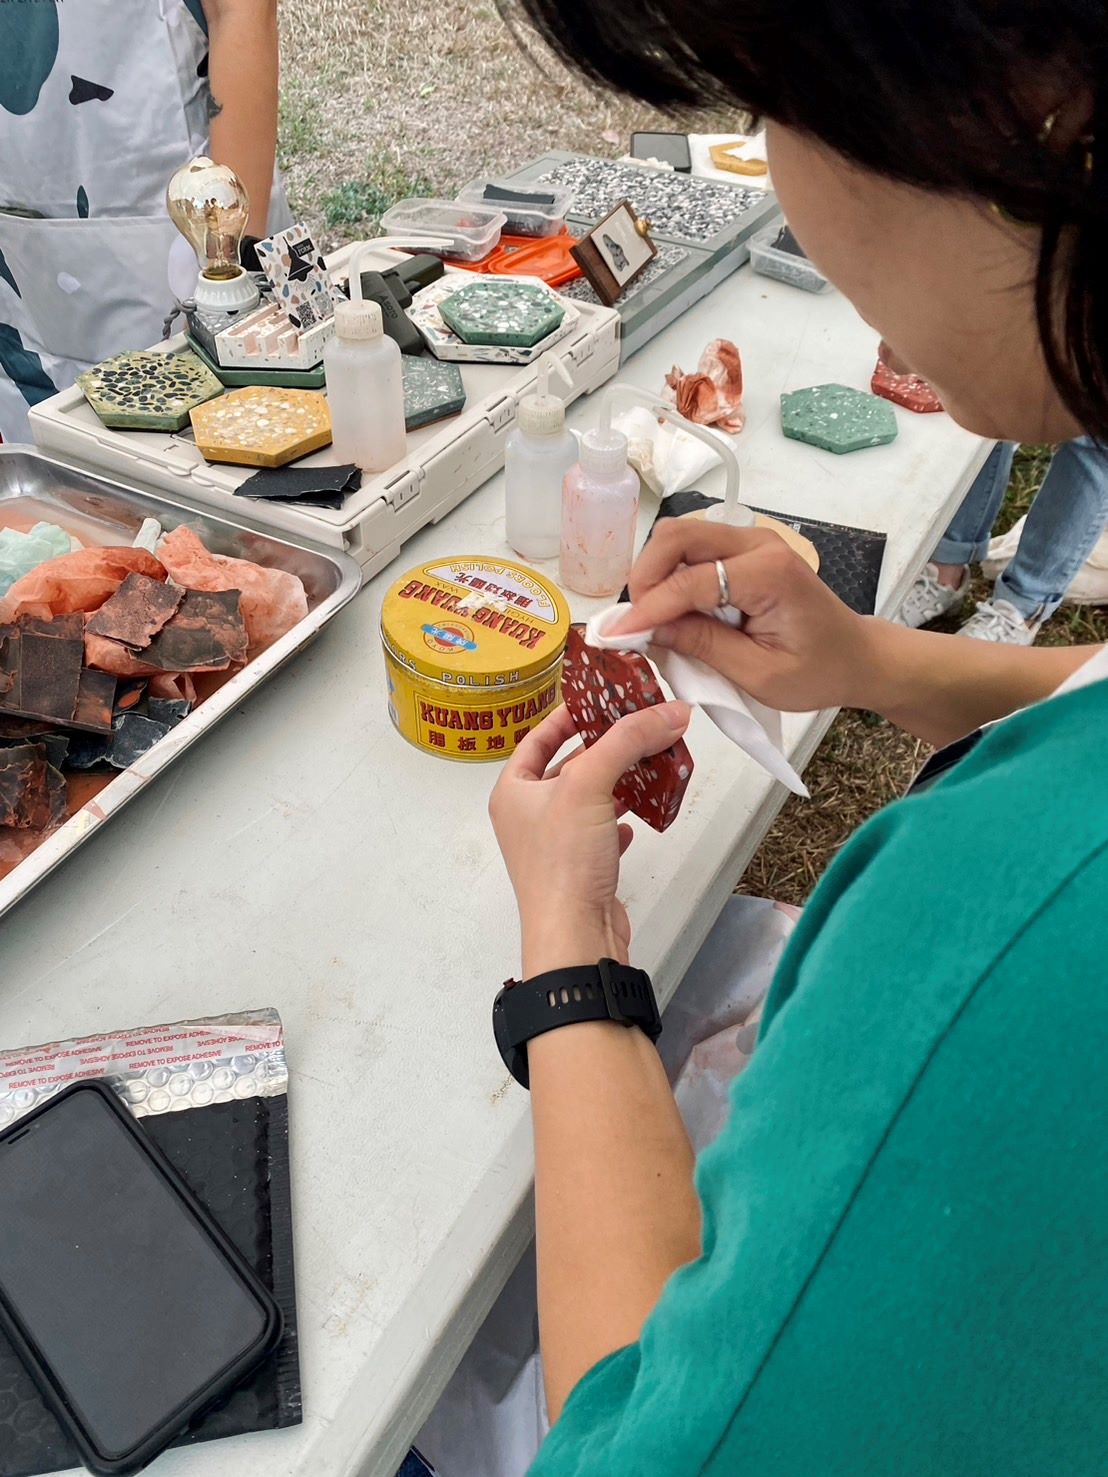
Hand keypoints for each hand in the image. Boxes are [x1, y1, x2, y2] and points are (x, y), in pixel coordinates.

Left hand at [489, 702, 691, 976]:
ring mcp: (554, 844)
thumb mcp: (590, 784)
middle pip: (568, 766)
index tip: (601, 698)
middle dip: (604, 747)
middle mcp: (528, 816)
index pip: (538, 737)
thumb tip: (669, 710)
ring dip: (618, 781)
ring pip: (589, 799)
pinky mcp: (580, 868)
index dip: (569, 715)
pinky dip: (620, 820)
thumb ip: (628, 740)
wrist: (575, 935)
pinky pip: (601, 832)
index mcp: (513, 791)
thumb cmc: (563, 863)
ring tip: (649, 762)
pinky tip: (637, 817)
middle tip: (637, 725)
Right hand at [619, 520, 880, 713]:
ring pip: (680, 537)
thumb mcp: (760, 674)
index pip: (690, 581)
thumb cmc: (818, 671)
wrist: (857, 656)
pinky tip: (673, 611)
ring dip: (656, 573)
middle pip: (677, 536)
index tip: (619, 635)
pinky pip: (693, 550)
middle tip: (636, 622)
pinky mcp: (744, 550)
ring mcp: (751, 541)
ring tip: (654, 620)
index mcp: (769, 573)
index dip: (650, 608)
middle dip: (645, 576)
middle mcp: (758, 543)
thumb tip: (647, 631)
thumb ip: (703, 647)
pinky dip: (671, 575)